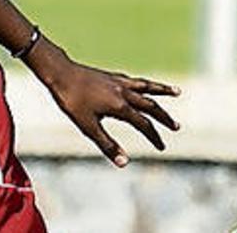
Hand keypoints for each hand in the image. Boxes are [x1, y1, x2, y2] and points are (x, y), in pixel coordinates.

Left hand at [28, 41, 180, 166]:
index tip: (161, 147)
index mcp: (120, 107)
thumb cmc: (71, 101)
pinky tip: (141, 86)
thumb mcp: (88, 126)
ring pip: (146, 87)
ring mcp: (118, 82)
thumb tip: (124, 164)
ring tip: (177, 92)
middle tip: (177, 127)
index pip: (144, 124)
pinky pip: (133, 80)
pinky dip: (143, 84)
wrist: (59, 73)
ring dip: (162, 91)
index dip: (154, 137)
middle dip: (164, 118)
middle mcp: (124, 92)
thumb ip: (107, 145)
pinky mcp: (110, 76)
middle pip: (150, 105)